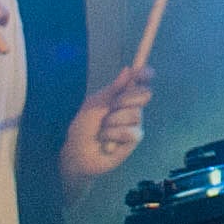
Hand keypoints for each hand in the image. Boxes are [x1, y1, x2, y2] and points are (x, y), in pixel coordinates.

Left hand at [62, 61, 153, 187]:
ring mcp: (134, 123)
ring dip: (113, 121)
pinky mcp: (134, 139)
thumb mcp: (94, 105)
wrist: (78, 153)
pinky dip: (114, 135)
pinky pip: (131, 132)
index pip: (139, 82)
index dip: (144, 74)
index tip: (144, 72)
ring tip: (102, 130)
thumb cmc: (83, 128)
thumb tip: (128, 69)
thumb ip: (112, 89)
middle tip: (111, 106)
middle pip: (145, 94)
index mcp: (121, 96)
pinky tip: (107, 142)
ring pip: (135, 114)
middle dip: (126, 98)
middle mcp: (131, 107)